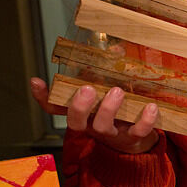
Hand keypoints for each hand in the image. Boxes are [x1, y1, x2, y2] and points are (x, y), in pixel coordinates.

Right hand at [30, 77, 158, 153]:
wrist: (137, 138)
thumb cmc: (119, 110)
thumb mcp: (109, 89)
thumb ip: (108, 71)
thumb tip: (115, 48)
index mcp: (82, 111)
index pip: (55, 107)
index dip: (43, 97)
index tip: (36, 81)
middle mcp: (91, 123)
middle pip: (75, 121)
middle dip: (79, 106)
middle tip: (87, 89)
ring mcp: (110, 132)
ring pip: (102, 126)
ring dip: (108, 109)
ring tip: (117, 91)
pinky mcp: (132, 138)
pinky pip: (136, 132)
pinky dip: (144, 120)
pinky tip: (150, 107)